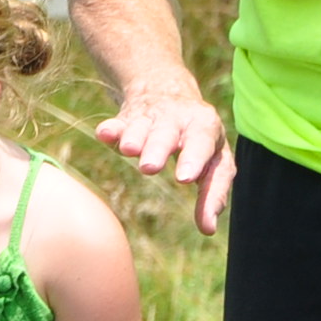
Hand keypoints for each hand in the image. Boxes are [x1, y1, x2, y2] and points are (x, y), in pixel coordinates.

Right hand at [93, 84, 233, 234]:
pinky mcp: (126, 119)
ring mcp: (151, 118)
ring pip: (141, 128)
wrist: (167, 91)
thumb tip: (208, 229)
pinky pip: (117, 124)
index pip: (201, 143)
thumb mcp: (215, 161)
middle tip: (150, 167)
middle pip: (168, 134)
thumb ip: (213, 193)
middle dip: (158, 148)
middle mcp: (178, 120)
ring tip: (128, 150)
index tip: (183, 179)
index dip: (194, 159)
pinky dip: (111, 130)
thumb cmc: (199, 140)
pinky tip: (105, 134)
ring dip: (134, 138)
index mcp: (205, 127)